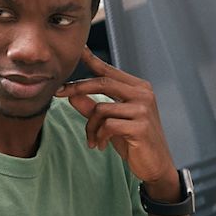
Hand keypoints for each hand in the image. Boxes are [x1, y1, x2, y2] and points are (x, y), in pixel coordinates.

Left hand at [55, 49, 177, 196]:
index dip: (91, 59)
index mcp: (138, 88)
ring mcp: (143, 110)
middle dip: (77, 88)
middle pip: (102, 83)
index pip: (109, 70)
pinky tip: (101, 146)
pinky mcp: (141, 126)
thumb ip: (92, 107)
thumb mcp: (111, 122)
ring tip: (93, 140)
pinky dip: (99, 136)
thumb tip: (72, 95)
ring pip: (101, 108)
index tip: (77, 49)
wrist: (156, 166)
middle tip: (59, 94)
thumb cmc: (135, 142)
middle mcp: (143, 94)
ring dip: (90, 127)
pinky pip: (108, 125)